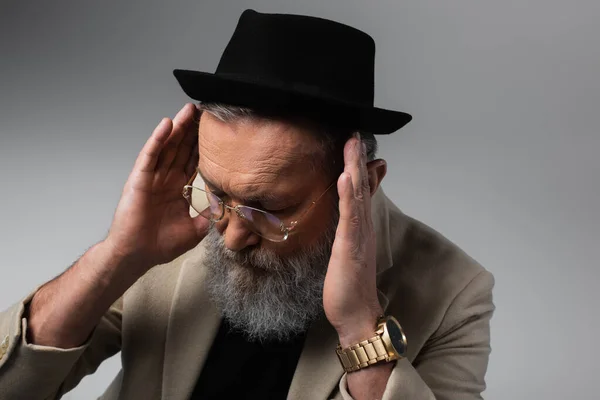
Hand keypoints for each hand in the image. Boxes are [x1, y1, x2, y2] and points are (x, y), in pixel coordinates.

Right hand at [105, 103, 208, 272]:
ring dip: (178, 127)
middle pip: (182, 149)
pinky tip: (167, 125)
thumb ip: (208, 216)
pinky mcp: (139, 178)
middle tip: (205, 111)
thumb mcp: (195, 230)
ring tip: (189, 109)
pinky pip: (150, 155)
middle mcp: (165, 179)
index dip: (204, 147)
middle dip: (193, 130)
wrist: (137, 255)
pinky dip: (158, 139)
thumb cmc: (159, 245)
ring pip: (168, 146)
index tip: (216, 132)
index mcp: (177, 189)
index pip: (193, 162)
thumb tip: (225, 209)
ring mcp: (152, 177)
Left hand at [323, 133, 382, 345]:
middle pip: (362, 186)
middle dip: (358, 159)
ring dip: (355, 168)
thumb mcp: (349, 251)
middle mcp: (363, 226)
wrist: (357, 313)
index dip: (360, 166)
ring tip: (352, 145)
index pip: (362, 190)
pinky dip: (348, 195)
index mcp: (360, 226)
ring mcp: (359, 235)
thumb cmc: (351, 284)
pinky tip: (345, 177)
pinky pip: (350, 216)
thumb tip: (345, 216)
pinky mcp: (351, 246)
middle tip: (356, 135)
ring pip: (358, 195)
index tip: (357, 144)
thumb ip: (348, 231)